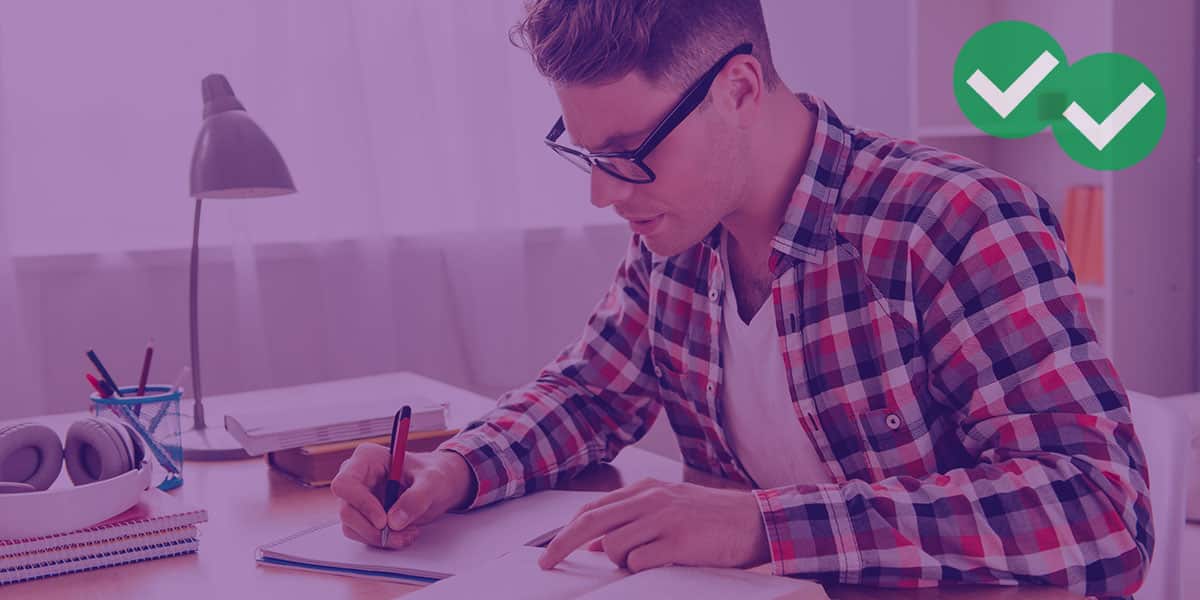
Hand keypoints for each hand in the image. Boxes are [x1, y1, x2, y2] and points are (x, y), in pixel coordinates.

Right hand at [331, 444, 473, 549]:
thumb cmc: (435, 474)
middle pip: (346, 510)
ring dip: (379, 538)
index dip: (360, 504)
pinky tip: (403, 534)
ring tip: (409, 533)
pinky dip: (382, 540)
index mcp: (367, 458)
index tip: (383, 521)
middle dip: (372, 529)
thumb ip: (416, 498)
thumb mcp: (432, 482)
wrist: (440, 485)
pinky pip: (362, 534)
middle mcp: (357, 477)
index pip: (345, 484)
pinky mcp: (363, 515)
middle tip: (400, 535)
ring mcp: (357, 498)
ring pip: (352, 527)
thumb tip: (394, 521)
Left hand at [538, 478, 769, 572]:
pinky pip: (639, 562)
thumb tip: (596, 543)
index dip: (566, 530)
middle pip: (591, 522)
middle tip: (547, 564)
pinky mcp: (678, 542)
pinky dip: (640, 570)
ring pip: (613, 546)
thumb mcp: (669, 508)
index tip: (551, 549)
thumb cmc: (712, 518)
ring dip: (619, 563)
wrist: (756, 521)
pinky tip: (661, 565)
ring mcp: (664, 519)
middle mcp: (651, 499)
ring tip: (645, 562)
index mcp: (646, 489)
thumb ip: (633, 519)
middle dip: (561, 544)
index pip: (593, 508)